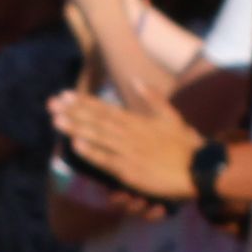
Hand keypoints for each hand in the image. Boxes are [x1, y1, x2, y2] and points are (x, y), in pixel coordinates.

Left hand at [51, 81, 195, 203]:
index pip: (106, 109)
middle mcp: (131, 133)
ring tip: (56, 120)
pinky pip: (107, 160)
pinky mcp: (131, 170)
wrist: (199, 169)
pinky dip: (91, 151)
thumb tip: (135, 80)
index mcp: (139, 121)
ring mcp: (130, 151)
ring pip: (99, 137)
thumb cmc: (186, 145)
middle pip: (97, 120)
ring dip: (76, 128)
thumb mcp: (171, 116)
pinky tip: (75, 144)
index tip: (65, 95)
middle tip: (51, 104)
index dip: (83, 102)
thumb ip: (152, 98)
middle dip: (73, 112)